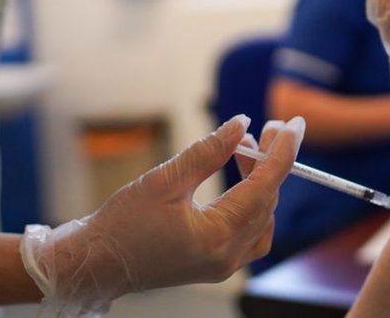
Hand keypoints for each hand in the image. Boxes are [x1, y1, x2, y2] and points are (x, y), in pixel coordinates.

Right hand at [20, 115, 304, 315]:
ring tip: (250, 149)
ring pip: (263, 217)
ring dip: (262, 181)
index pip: (264, 186)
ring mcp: (225, 264)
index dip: (283, 152)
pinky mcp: (218, 264)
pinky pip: (253, 233)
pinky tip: (245, 181)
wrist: (96, 263)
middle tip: (267, 128)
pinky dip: (254, 203)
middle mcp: (228, 256)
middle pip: (266, 200)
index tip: (294, 124)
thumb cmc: (121, 224)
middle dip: (270, 161)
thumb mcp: (164, 180)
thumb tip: (242, 125)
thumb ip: (208, 152)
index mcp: (216, 237)